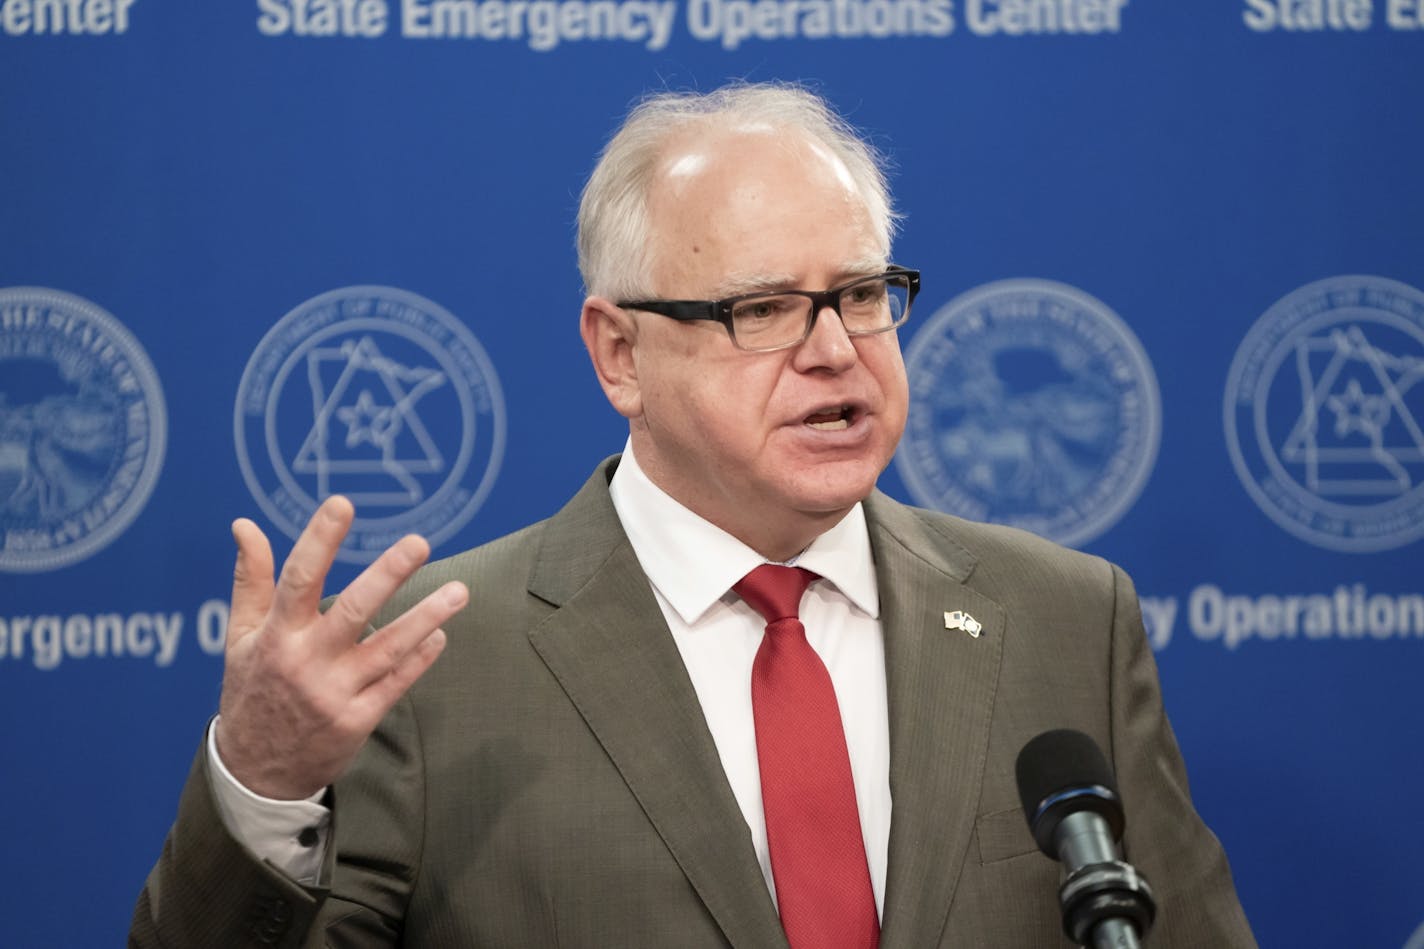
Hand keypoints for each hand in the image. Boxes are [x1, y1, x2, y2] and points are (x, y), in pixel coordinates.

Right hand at [214, 496, 467, 799]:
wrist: (254, 774)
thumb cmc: (252, 691)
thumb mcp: (240, 637)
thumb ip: (251, 580)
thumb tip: (245, 525)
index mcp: (275, 636)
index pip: (297, 579)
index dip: (319, 540)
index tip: (342, 504)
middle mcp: (306, 662)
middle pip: (353, 611)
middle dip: (388, 575)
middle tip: (420, 542)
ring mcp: (335, 693)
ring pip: (388, 649)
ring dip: (426, 618)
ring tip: (459, 590)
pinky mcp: (358, 720)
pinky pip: (397, 682)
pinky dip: (420, 657)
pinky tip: (441, 634)